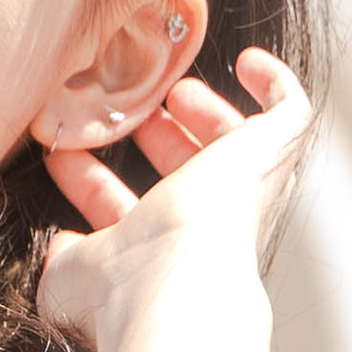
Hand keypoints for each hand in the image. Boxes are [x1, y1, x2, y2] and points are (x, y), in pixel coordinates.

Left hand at [36, 47, 316, 351]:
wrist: (172, 284)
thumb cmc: (121, 290)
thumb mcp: (69, 274)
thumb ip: (61, 259)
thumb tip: (60, 244)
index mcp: (156, 258)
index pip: (126, 213)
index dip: (93, 184)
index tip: (63, 154)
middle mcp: (207, 228)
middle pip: (188, 177)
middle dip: (158, 140)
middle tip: (129, 113)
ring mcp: (243, 192)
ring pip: (236, 148)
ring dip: (207, 114)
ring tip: (175, 89)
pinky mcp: (272, 154)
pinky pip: (291, 113)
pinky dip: (274, 84)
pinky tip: (247, 61)